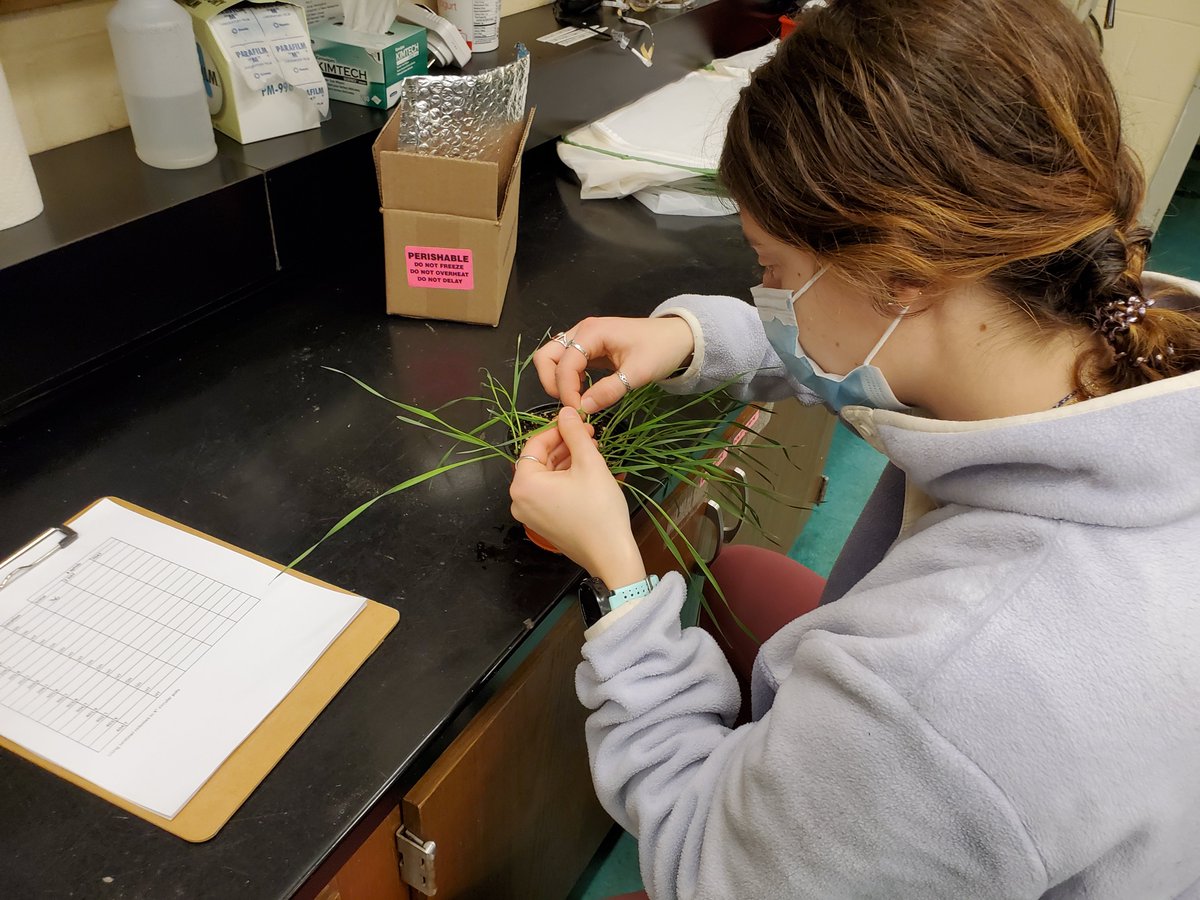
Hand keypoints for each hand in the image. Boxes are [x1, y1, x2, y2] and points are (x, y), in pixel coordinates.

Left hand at [510, 407, 645, 587]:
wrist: (610, 554)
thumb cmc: (599, 509)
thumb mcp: (589, 464)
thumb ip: (574, 433)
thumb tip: (566, 411)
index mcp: (523, 484)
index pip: (535, 444)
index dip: (557, 429)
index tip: (578, 421)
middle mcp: (519, 500)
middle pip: (539, 461)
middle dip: (564, 445)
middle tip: (589, 435)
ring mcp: (529, 514)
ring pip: (546, 477)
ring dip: (566, 461)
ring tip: (592, 451)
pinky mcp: (542, 523)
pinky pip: (549, 493)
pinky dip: (564, 479)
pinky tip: (586, 471)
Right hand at [535, 316, 694, 413]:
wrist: (678, 337)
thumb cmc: (660, 350)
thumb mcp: (638, 373)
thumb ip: (610, 391)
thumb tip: (583, 409)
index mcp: (592, 332)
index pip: (564, 364)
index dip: (566, 390)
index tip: (578, 411)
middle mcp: (582, 332)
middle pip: (546, 356)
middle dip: (551, 382)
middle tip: (569, 403)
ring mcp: (583, 338)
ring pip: (553, 359)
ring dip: (558, 380)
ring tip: (577, 399)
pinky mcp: (589, 347)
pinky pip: (567, 363)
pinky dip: (569, 378)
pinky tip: (585, 391)